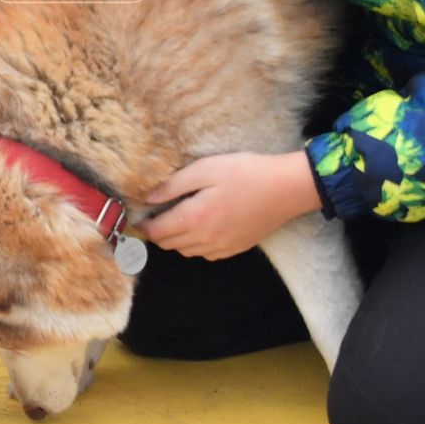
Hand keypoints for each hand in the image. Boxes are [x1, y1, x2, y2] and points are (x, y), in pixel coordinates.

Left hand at [136, 150, 322, 260]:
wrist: (287, 189)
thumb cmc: (246, 172)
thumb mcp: (206, 169)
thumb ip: (174, 185)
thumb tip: (148, 198)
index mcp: (194, 218)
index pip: (157, 232)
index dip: (143, 225)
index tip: (137, 216)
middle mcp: (205, 239)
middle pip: (169, 245)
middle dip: (157, 233)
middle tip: (153, 216)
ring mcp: (222, 247)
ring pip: (186, 252)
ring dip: (175, 240)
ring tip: (175, 219)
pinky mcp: (235, 249)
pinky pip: (205, 254)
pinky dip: (195, 245)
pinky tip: (200, 228)